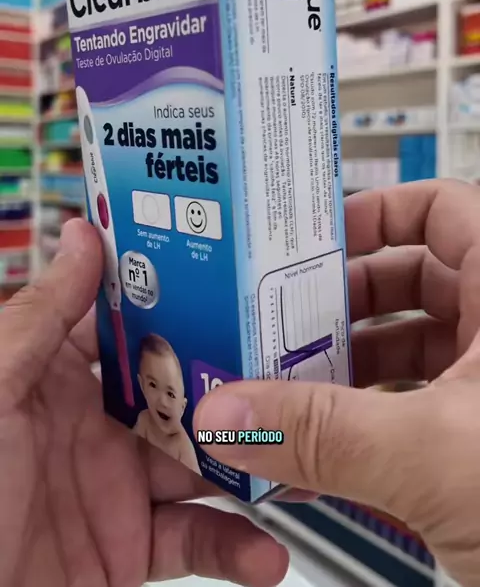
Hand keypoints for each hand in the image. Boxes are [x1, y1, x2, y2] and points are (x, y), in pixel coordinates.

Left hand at [1, 219, 287, 586]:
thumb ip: (42, 317)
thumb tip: (83, 236)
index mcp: (57, 377)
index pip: (129, 324)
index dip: (180, 299)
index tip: (237, 276)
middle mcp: (94, 426)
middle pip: (184, 389)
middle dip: (238, 380)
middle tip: (293, 369)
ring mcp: (115, 488)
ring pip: (205, 463)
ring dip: (255, 462)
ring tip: (299, 459)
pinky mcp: (128, 548)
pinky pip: (197, 540)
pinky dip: (238, 546)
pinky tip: (266, 551)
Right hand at [195, 180, 479, 586]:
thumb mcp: (435, 456)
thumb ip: (321, 433)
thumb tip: (232, 414)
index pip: (441, 210)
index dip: (374, 214)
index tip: (310, 243)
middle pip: (410, 283)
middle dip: (337, 306)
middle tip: (276, 324)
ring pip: (409, 352)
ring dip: (343, 371)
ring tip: (282, 393)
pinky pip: (413, 411)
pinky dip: (364, 425)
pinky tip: (316, 457)